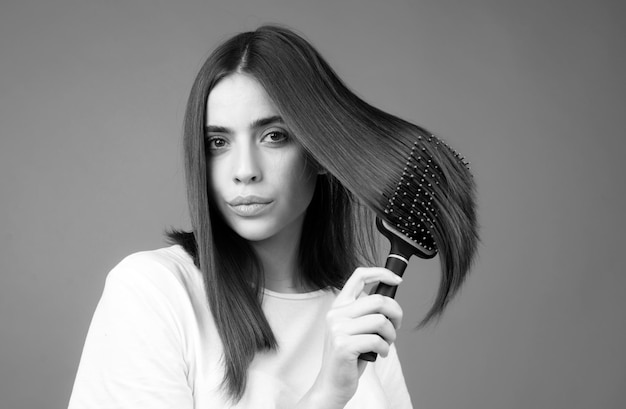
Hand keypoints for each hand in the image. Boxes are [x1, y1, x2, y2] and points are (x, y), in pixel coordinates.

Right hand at [299, 267, 403, 407]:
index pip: (359, 276)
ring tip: (386, 343)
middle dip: (396, 313)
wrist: (332, 384)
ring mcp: (338, 329)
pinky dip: (385, 348)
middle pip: (378, 300)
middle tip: (396, 326)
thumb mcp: (354, 328)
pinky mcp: (343, 345)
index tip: (397, 279)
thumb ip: (365, 312)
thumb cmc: (348, 357)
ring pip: (380, 320)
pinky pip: (377, 340)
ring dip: (391, 334)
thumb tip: (389, 300)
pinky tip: (380, 353)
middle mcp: (336, 314)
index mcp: (339, 306)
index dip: (381, 273)